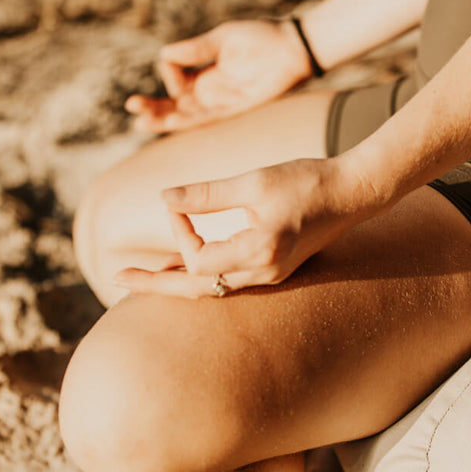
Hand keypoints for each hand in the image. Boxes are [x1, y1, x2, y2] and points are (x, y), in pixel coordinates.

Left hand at [113, 158, 384, 297]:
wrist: (353, 192)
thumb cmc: (306, 180)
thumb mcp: (253, 181)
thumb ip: (206, 194)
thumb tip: (162, 199)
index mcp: (260, 250)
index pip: (199, 259)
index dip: (178, 233)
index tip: (177, 204)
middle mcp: (265, 272)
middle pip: (199, 290)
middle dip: (157, 285)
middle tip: (117, 278)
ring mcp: (272, 275)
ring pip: (214, 288)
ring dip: (178, 282)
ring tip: (144, 278)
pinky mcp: (276, 268)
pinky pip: (230, 280)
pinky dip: (203, 275)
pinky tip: (182, 269)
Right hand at [125, 19, 313, 132]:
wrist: (293, 50)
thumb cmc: (262, 38)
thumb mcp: (223, 39)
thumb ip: (196, 50)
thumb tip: (164, 54)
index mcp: (205, 71)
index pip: (174, 75)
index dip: (170, 70)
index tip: (173, 58)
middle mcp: (210, 90)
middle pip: (174, 103)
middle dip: (152, 106)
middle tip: (132, 107)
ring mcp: (220, 101)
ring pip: (185, 115)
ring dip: (163, 118)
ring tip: (141, 121)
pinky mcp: (234, 110)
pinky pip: (206, 119)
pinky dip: (186, 120)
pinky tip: (168, 120)